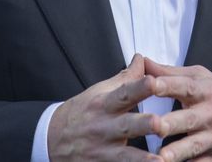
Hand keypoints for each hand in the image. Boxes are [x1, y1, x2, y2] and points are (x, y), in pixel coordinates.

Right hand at [48, 54, 163, 160]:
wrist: (51, 139)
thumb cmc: (81, 112)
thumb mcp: (98, 92)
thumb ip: (125, 78)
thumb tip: (141, 59)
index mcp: (104, 104)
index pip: (123, 93)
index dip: (139, 88)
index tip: (154, 82)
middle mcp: (104, 127)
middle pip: (126, 125)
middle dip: (143, 125)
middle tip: (159, 123)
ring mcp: (102, 150)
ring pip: (124, 155)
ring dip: (142, 159)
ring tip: (160, 161)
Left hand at [146, 59, 211, 161]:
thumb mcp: (202, 78)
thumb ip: (170, 73)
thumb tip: (142, 62)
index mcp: (205, 91)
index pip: (186, 86)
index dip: (168, 85)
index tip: (151, 85)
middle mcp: (210, 114)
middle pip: (189, 119)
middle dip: (172, 123)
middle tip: (154, 126)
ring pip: (195, 146)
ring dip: (178, 152)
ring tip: (161, 157)